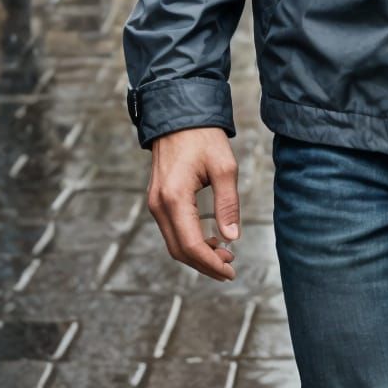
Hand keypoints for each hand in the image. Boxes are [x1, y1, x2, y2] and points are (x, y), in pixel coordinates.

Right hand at [146, 127, 239, 281]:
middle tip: (230, 265)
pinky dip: (189, 240)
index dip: (211, 264)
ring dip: (197, 254)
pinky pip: (171, 230)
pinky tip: (209, 238)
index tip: (230, 271)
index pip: (190, 245)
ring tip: (224, 254)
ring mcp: (155, 203)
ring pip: (174, 242)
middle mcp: (159, 205)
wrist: (179, 115)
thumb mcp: (224, 167)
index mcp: (174, 198)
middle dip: (204, 264)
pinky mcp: (157, 199)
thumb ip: (228, 204)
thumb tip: (232, 238)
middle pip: (179, 250)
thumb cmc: (204, 138)